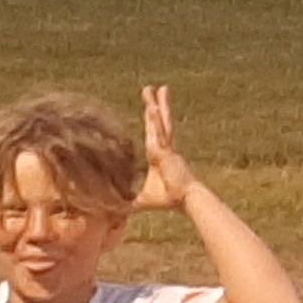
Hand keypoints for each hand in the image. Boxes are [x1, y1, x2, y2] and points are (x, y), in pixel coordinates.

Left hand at [134, 84, 197, 210]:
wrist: (185, 198)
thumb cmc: (167, 198)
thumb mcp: (143, 200)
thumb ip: (131, 203)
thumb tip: (118, 214)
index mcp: (157, 154)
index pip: (152, 132)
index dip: (150, 119)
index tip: (149, 106)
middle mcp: (163, 147)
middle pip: (157, 121)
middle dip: (153, 104)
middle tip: (149, 88)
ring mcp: (166, 146)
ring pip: (160, 121)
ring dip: (156, 104)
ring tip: (153, 89)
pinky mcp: (167, 150)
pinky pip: (161, 131)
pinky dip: (156, 119)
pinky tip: (152, 107)